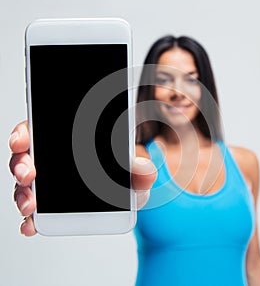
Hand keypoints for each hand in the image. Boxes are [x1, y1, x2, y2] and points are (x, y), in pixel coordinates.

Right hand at [9, 121, 155, 235]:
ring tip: (30, 205)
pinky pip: (36, 208)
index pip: (41, 129)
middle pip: (27, 156)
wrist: (128, 193)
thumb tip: (144, 169)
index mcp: (72, 141)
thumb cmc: (126, 174)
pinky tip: (31, 224)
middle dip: (21, 165)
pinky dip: (31, 217)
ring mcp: (52, 181)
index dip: (25, 133)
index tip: (21, 141)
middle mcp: (56, 158)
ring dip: (23, 193)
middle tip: (28, 174)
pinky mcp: (53, 203)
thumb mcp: (135, 170)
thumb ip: (140, 170)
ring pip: (27, 183)